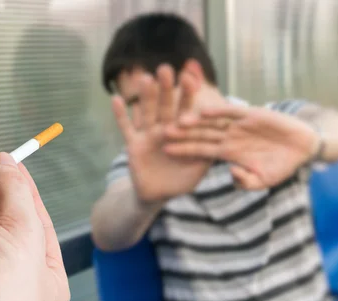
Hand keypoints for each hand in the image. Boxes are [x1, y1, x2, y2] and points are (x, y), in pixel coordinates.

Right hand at [112, 64, 211, 202]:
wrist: (158, 194)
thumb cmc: (181, 180)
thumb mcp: (198, 169)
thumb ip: (208, 154)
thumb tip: (221, 143)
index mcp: (182, 132)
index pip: (186, 110)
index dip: (187, 95)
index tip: (190, 78)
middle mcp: (165, 129)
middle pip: (166, 106)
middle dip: (166, 89)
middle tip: (166, 69)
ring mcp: (148, 135)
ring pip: (147, 113)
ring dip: (145, 96)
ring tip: (144, 78)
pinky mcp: (133, 145)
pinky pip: (126, 128)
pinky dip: (120, 115)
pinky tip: (115, 99)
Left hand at [164, 104, 317, 189]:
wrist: (302, 148)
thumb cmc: (281, 166)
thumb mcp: (262, 181)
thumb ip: (246, 181)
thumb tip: (231, 175)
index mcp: (228, 152)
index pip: (200, 150)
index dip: (183, 150)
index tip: (165, 150)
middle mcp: (229, 137)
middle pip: (200, 135)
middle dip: (182, 135)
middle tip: (161, 132)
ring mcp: (238, 125)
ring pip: (212, 122)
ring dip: (196, 122)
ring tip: (178, 121)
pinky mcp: (251, 115)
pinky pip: (232, 113)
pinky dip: (219, 112)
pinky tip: (203, 111)